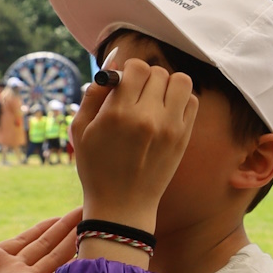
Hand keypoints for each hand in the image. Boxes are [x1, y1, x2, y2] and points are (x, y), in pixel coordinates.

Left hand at [0, 211, 82, 272]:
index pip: (26, 240)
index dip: (46, 227)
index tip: (64, 216)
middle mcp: (10, 270)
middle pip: (46, 245)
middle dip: (67, 229)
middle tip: (89, 211)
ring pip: (55, 257)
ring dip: (74, 240)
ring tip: (96, 224)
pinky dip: (72, 267)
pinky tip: (88, 253)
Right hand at [72, 60, 197, 232]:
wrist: (122, 205)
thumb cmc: (96, 167)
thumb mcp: (80, 131)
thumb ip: (93, 95)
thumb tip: (112, 70)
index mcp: (118, 114)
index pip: (136, 67)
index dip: (129, 70)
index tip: (124, 83)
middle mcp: (147, 118)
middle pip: (158, 72)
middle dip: (146, 77)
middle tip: (138, 94)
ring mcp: (170, 128)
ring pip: (181, 81)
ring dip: (168, 84)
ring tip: (156, 99)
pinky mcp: (183, 137)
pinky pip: (192, 101)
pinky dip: (181, 99)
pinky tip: (167, 111)